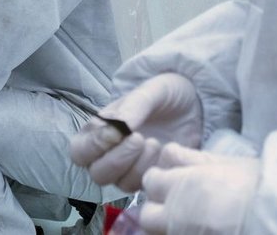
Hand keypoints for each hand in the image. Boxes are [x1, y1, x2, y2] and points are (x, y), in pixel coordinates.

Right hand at [70, 73, 202, 191]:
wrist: (196, 104)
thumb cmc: (166, 93)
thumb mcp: (152, 90)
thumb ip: (133, 106)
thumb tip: (117, 127)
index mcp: (100, 129)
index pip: (81, 150)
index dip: (94, 146)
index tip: (117, 133)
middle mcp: (109, 152)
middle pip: (97, 173)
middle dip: (118, 159)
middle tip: (139, 139)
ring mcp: (129, 167)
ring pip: (120, 183)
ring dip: (138, 166)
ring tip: (155, 143)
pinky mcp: (149, 176)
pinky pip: (144, 186)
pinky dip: (153, 171)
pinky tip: (165, 151)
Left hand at [136, 144, 257, 234]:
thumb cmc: (258, 184)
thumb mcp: (225, 163)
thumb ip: (192, 158)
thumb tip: (167, 151)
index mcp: (181, 186)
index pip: (150, 181)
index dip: (160, 180)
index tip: (172, 180)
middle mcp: (177, 215)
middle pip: (147, 215)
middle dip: (157, 210)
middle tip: (178, 206)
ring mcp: (185, 234)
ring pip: (159, 233)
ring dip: (168, 226)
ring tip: (191, 220)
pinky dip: (183, 232)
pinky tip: (202, 227)